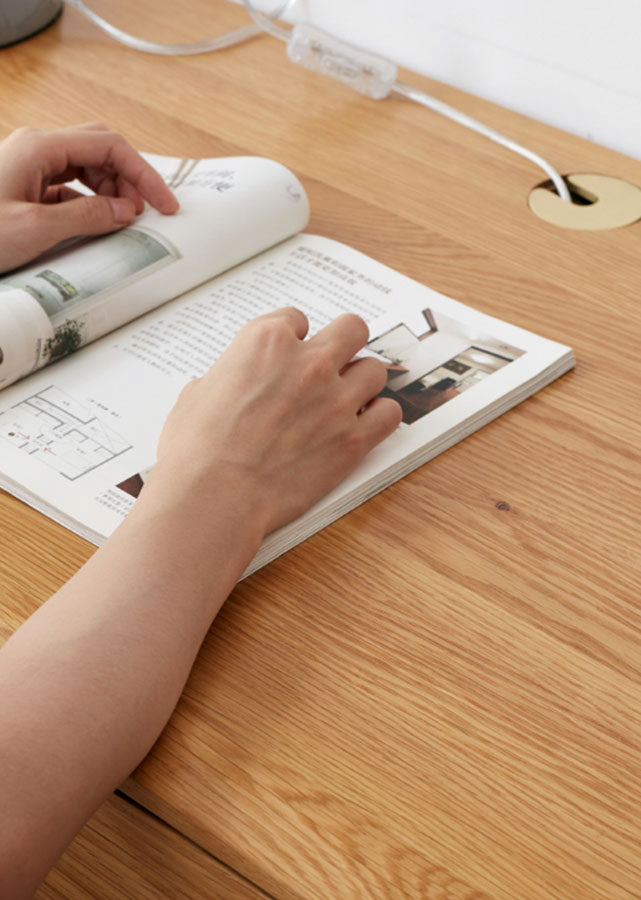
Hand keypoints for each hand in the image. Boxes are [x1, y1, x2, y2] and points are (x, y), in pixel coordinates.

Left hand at [0, 123, 178, 272]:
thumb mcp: (36, 228)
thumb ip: (87, 216)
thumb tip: (126, 211)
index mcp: (39, 148)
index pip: (109, 147)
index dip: (142, 174)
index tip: (164, 203)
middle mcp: (35, 150)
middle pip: (99, 150)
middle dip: (129, 179)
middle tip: (147, 212)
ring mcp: (29, 168)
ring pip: (85, 168)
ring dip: (110, 192)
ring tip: (123, 221)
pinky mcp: (25, 188)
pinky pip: (68, 189)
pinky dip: (90, 204)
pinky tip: (96, 225)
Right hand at [150, 307, 402, 537]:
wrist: (214, 496)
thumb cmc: (196, 451)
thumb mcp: (195, 396)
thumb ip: (223, 379)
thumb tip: (222, 385)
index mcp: (266, 342)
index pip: (297, 319)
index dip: (294, 339)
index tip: (290, 356)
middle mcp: (308, 362)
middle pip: (351, 329)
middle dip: (342, 345)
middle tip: (332, 366)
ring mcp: (336, 399)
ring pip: (374, 370)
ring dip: (362, 383)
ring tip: (346, 401)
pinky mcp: (354, 439)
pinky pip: (390, 414)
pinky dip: (379, 418)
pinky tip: (363, 427)